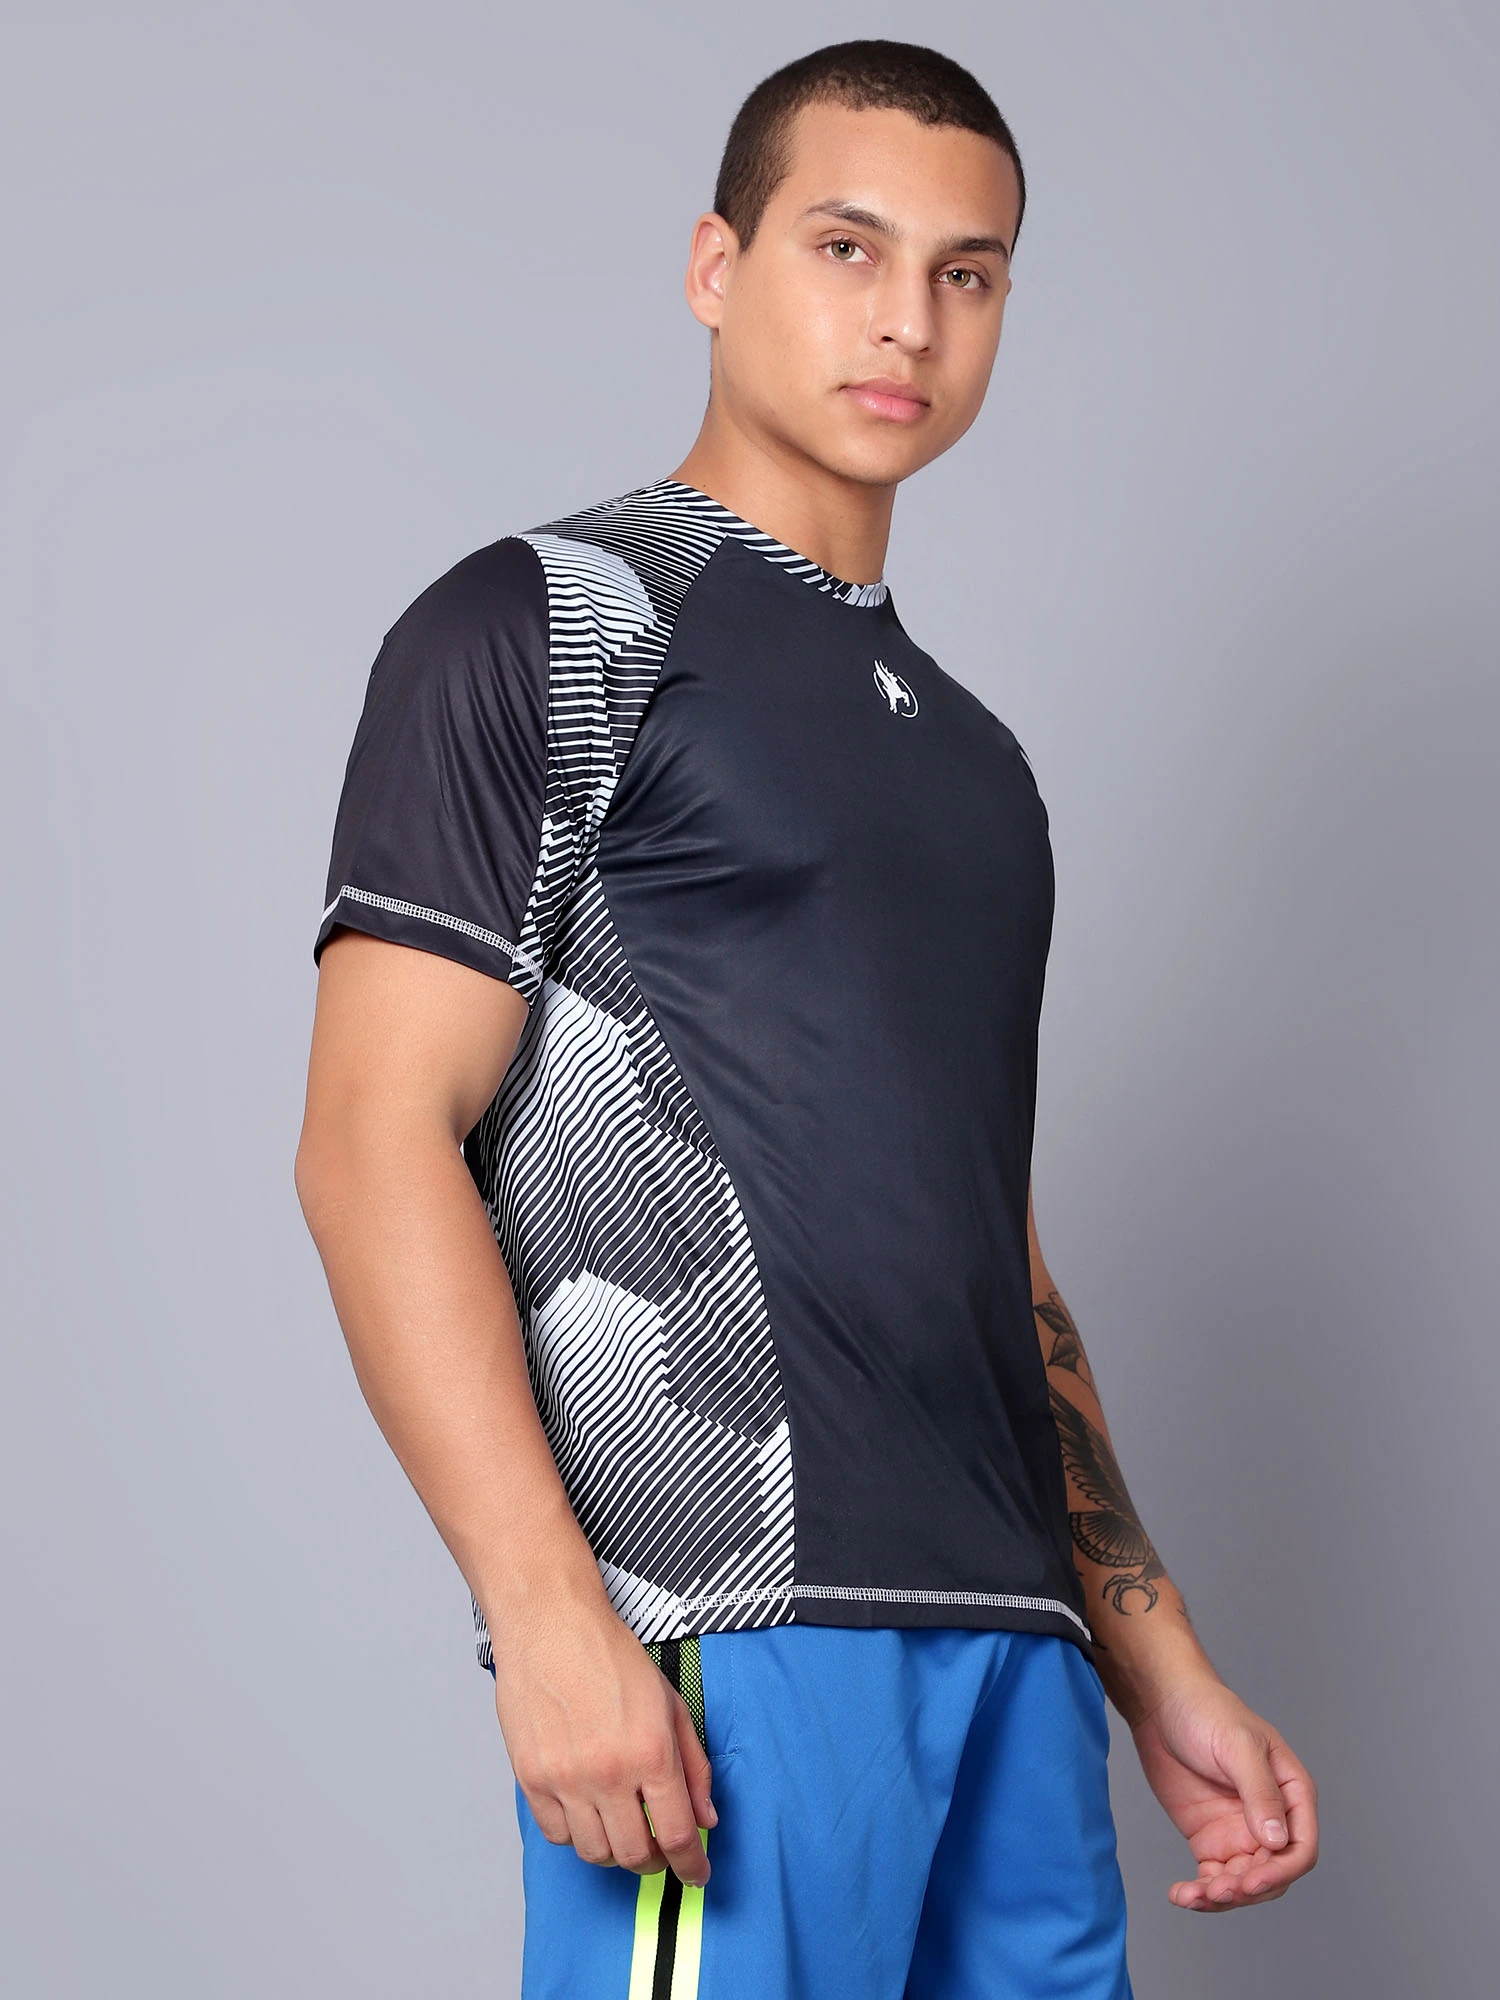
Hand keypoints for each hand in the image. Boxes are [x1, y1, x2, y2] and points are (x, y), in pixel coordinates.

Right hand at [491, 1585, 717, 1886]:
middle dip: (656, 1861)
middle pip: (636, 1855)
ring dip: (616, 1850)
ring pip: (595, 1852)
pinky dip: (577, 1833)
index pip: (678, 1834)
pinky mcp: (531, 1778)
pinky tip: (587, 1808)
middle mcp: (609, 1772)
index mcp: (651, 1751)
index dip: (692, 1866)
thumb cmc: (610, 1655)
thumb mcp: (670, 1703)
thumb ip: (694, 1766)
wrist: (551, 1625)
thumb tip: (707, 1817)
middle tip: (660, 1849)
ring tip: (622, 1824)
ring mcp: (566, 1778)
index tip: (696, 1874)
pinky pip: (557, 1835)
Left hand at [1130, 1674, 1318, 1911]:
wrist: (1162, 1703)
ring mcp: (1240, 1831)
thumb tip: (1278, 1841)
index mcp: (1291, 1793)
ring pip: (1242, 1882)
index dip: (1281, 1871)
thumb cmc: (1207, 1711)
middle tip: (1216, 1890)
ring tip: (1193, 1896)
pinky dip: (1200, 1892)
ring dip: (1222, 1897)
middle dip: (1247, 1889)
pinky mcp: (1210, 1839)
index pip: (1301, 1848)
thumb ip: (1259, 1791)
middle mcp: (1271, 1818)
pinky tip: (1181, 1896)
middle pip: (1273, 1874)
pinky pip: (1213, 1877)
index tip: (1251, 1881)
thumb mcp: (1237, 1745)